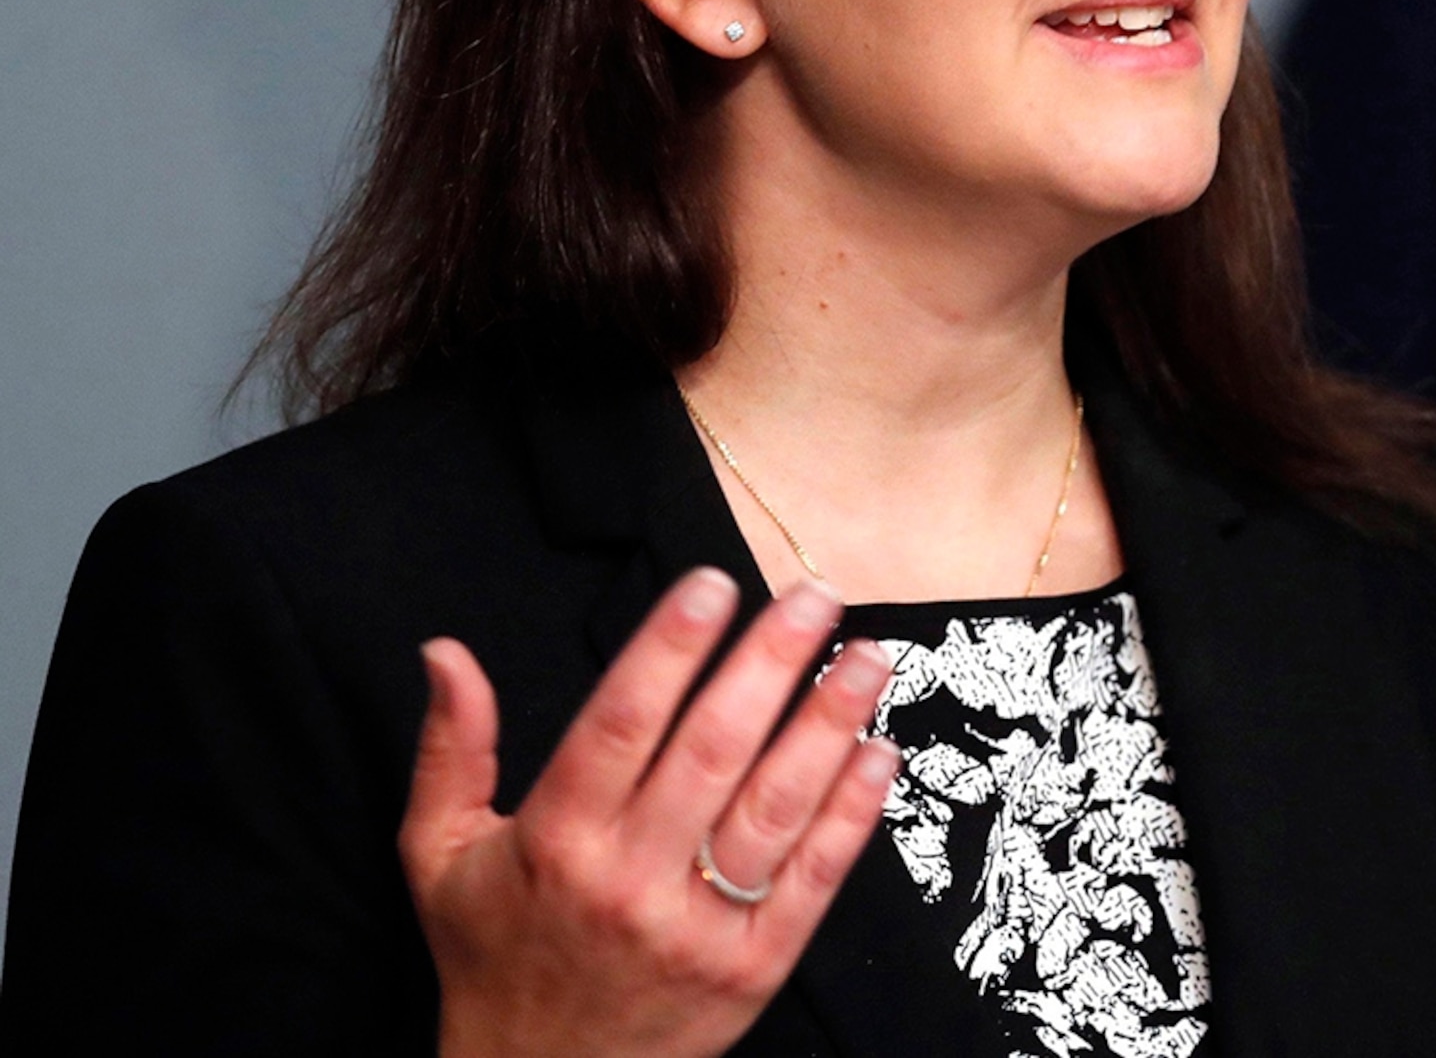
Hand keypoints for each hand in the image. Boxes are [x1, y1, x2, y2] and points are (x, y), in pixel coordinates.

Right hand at [399, 569, 900, 1057]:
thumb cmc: (494, 956)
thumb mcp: (440, 858)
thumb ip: (451, 750)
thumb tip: (445, 650)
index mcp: (556, 839)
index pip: (622, 722)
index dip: (670, 647)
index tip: (716, 584)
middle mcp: (628, 879)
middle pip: (713, 749)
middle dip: (771, 663)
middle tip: (816, 595)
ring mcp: (695, 927)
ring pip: (773, 807)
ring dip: (828, 724)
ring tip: (867, 657)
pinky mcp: (750, 968)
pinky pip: (811, 879)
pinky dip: (850, 813)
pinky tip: (878, 754)